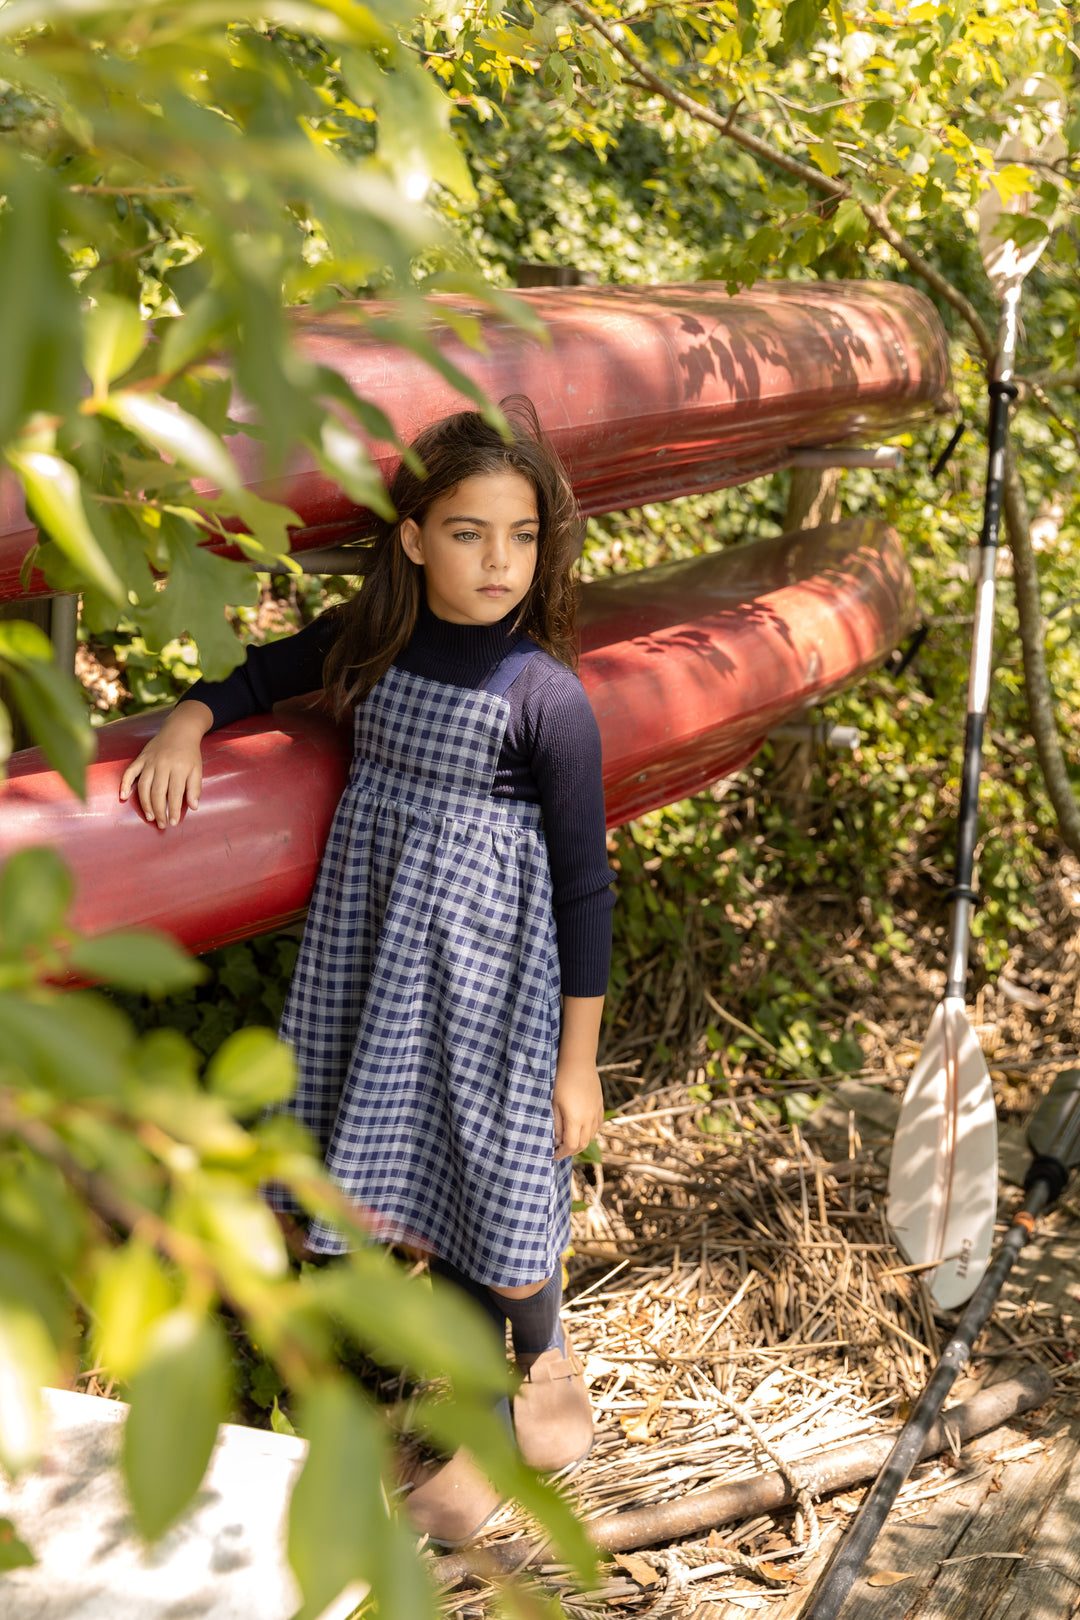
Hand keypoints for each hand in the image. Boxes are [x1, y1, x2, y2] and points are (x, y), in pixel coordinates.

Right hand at [118, 701, 212, 829]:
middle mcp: (163, 765)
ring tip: (150, 817)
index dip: (173, 810)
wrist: (180, 730)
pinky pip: (130, 772)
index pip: (175, 794)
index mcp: (179, 768)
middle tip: (162, 825)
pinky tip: (123, 797)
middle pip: (158, 792)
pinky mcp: (141, 758)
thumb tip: (193, 807)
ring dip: (145, 804)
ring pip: (144, 786)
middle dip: (159, 811)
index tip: (173, 823)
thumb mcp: (197, 769)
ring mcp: (150, 761)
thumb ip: (195, 788)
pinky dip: (125, 784)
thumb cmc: (190, 753)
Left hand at [552, 1058, 603, 1160]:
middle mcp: (589, 1120)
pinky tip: (580, 1129)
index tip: (553, 1155)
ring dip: (580, 1143)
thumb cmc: (561, 1081)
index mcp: (576, 1120)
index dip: (561, 1154)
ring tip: (569, 1140)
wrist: (578, 1062)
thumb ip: (556, 1125)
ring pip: (591, 1136)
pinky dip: (588, 1133)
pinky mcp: (600, 1106)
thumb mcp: (554, 1104)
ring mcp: (596, 1113)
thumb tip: (557, 1141)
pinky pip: (596, 1126)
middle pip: (582, 1144)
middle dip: (571, 1151)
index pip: (571, 1146)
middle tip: (559, 1151)